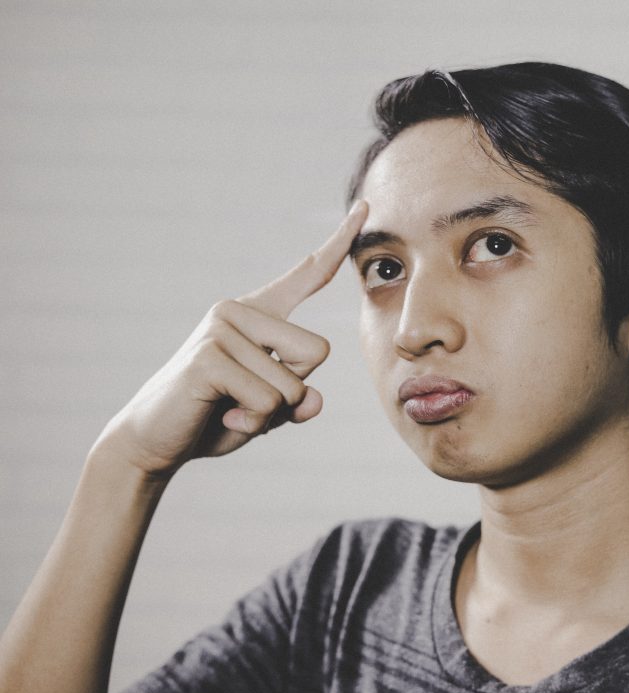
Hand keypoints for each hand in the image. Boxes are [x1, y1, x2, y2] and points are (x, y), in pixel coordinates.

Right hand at [93, 201, 368, 478]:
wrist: (154, 441)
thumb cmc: (214, 418)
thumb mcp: (270, 411)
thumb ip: (298, 402)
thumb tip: (314, 400)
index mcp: (259, 314)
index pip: (308, 274)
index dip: (337, 243)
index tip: (364, 206)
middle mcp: (239, 310)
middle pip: (318, 351)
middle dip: (293, 390)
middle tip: (246, 397)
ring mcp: (221, 329)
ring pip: (293, 384)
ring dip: (269, 413)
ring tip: (229, 407)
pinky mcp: (208, 356)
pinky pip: (268, 400)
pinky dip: (253, 421)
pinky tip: (221, 414)